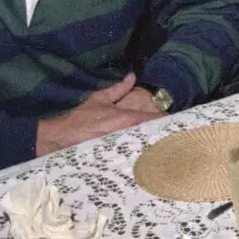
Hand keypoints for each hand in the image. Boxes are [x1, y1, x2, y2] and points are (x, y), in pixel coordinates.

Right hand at [37, 74, 164, 155]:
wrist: (60, 139)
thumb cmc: (80, 120)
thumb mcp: (99, 100)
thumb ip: (118, 89)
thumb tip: (132, 77)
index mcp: (127, 118)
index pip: (155, 119)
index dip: (168, 121)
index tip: (177, 122)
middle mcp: (129, 134)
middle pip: (155, 136)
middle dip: (165, 136)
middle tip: (175, 137)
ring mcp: (124, 149)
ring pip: (147, 148)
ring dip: (156, 147)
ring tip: (167, 149)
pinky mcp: (116, 161)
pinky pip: (135, 159)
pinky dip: (143, 158)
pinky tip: (150, 161)